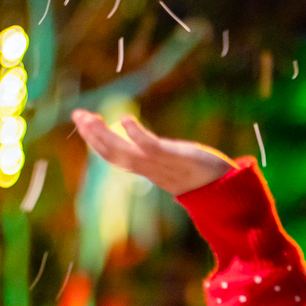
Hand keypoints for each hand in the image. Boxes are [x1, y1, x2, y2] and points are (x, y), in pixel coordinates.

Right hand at [71, 109, 234, 195]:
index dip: (96, 142)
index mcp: (148, 171)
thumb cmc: (204, 176)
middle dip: (92, 135)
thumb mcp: (177, 165)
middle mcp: (151, 170)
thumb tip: (148, 146)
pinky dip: (137, 136)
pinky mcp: (176, 158)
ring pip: (126, 152)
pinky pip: (152, 148)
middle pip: (114, 155)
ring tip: (88, 116)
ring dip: (104, 135)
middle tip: (77, 114)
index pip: (115, 157)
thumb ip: (161, 157)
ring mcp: (162, 165)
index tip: (84, 122)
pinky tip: (125, 119)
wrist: (228, 191)